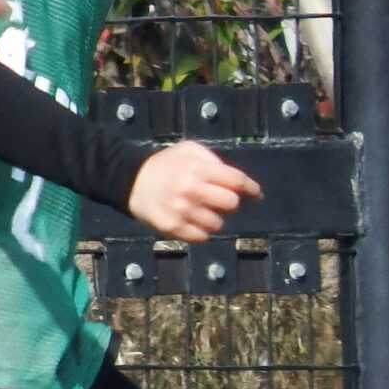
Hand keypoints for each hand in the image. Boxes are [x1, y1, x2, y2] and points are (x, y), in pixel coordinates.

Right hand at [127, 140, 260, 241]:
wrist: (131, 180)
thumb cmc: (166, 164)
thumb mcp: (188, 150)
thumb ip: (213, 161)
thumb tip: (237, 181)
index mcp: (198, 168)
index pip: (236, 181)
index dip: (251, 189)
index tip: (256, 194)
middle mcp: (191, 189)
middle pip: (231, 204)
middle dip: (230, 203)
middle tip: (221, 201)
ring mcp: (181, 210)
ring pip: (217, 224)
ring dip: (214, 219)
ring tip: (202, 212)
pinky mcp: (172, 227)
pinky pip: (200, 237)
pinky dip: (202, 232)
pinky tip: (193, 222)